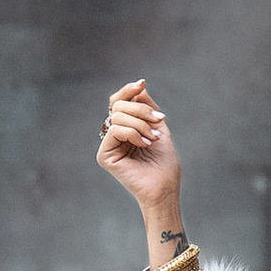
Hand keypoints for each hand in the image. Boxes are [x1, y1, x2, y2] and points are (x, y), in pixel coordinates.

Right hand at [98, 79, 184, 245]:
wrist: (165, 188)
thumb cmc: (164, 163)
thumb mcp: (158, 127)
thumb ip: (147, 107)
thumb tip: (139, 86)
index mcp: (124, 128)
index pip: (118, 101)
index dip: (128, 90)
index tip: (142, 83)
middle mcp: (113, 135)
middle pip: (117, 105)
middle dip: (141, 109)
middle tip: (157, 121)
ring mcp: (107, 145)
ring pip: (117, 115)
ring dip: (141, 124)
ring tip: (152, 139)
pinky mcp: (104, 155)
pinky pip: (116, 129)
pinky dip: (134, 133)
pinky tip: (144, 144)